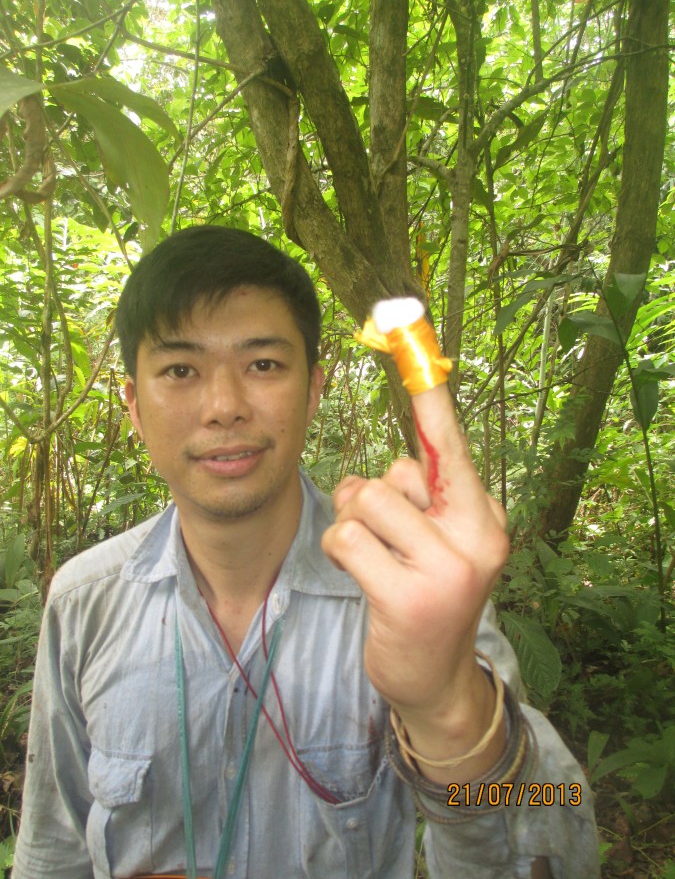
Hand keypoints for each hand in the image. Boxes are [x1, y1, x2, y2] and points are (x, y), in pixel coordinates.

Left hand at [321, 383, 508, 779]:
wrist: (436, 679)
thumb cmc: (426, 594)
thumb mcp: (435, 543)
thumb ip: (415, 500)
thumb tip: (372, 474)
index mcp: (484, 516)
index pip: (452, 448)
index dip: (432, 400)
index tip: (415, 331)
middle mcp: (476, 537)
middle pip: (393, 473)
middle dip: (368, 497)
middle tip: (379, 536)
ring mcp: (447, 570)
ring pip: (366, 501)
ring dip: (351, 526)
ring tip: (370, 557)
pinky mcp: (410, 599)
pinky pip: (348, 540)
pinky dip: (341, 551)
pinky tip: (361, 577)